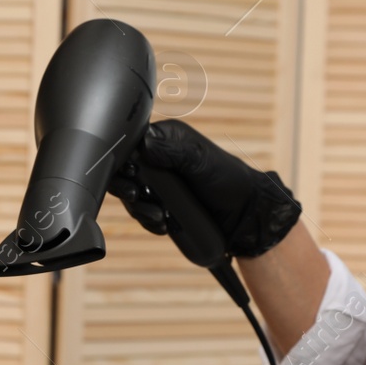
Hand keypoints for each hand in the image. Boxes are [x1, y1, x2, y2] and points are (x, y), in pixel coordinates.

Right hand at [106, 118, 301, 258]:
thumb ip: (173, 151)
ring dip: (139, 208)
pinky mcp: (159, 203)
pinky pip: (141, 211)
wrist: (242, 214)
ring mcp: (157, 182)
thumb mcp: (200, 160)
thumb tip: (143, 145)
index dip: (123, 160)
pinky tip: (162, 225)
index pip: (130, 144)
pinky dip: (147, 220)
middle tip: (137, 196)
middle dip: (126, 187)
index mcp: (165, 139)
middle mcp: (157, 158)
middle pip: (124, 171)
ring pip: (130, 194)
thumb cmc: (228, 179)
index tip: (131, 175)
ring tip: (157, 216)